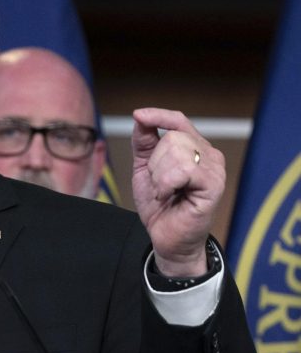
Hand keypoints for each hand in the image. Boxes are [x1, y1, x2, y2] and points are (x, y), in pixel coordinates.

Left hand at [131, 108, 224, 276]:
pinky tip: (170, 197)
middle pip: (171, 137)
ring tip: (166, 192)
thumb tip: (140, 116)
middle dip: (154, 163)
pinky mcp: (214, 184)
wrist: (165, 237)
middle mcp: (208, 154)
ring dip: (159, 176)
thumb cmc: (160, 204)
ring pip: (176, 151)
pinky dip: (166, 185)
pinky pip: (182, 170)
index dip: (158, 115)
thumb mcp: (144, 168)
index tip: (138, 115)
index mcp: (194, 147)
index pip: (178, 120)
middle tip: (160, 185)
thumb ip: (143, 142)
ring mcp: (214, 168)